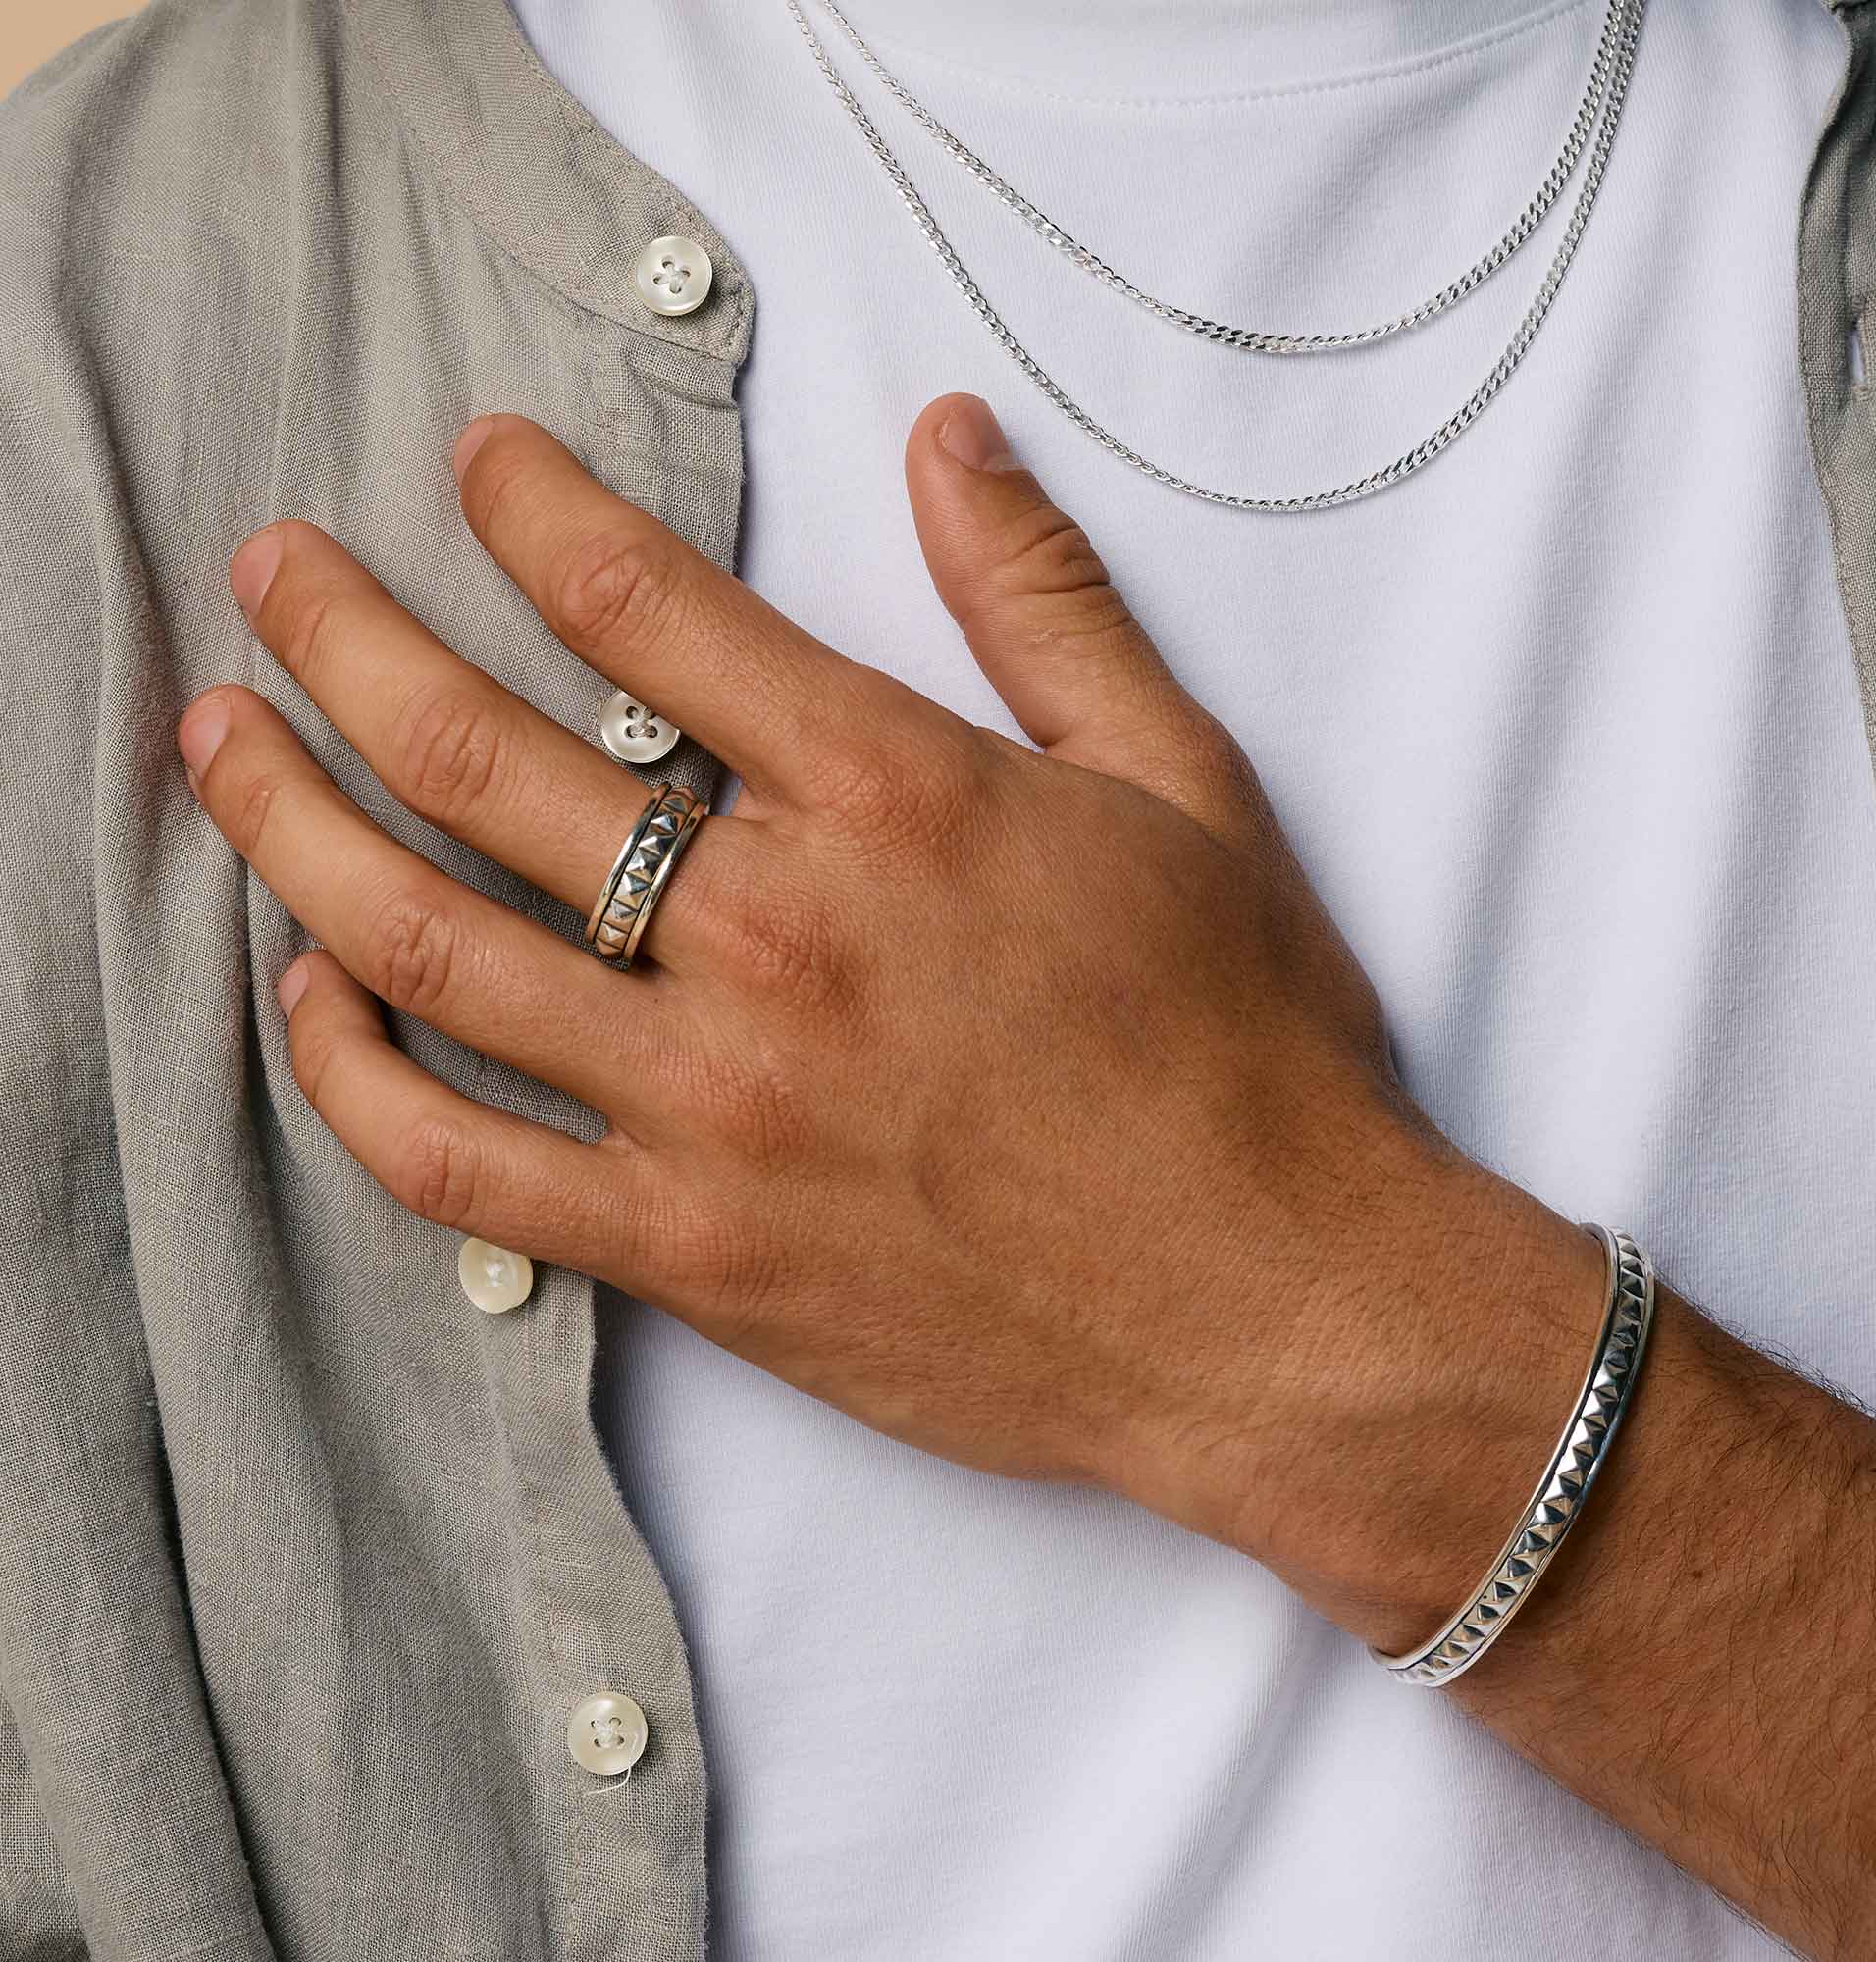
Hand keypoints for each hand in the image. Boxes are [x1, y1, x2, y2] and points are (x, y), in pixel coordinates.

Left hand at [179, 396, 1600, 1634]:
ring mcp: (716, 1105)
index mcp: (896, 801)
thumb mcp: (1184, 788)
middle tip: (274, 571)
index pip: (648, 607)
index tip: (476, 462)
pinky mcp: (695, 1253)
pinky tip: (306, 999)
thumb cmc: (1247, 1049)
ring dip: (290, 825)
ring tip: (216, 742)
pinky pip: (461, 1164)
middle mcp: (777, 936)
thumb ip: (1045, 603)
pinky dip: (352, 1078)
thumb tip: (950, 439)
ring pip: (427, 944)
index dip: (534, 507)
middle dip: (347, 634)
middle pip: (483, 754)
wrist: (1277, 1305)